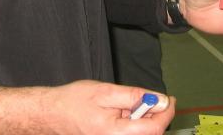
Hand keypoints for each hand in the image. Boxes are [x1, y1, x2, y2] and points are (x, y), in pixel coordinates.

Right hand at [0, 80, 173, 133]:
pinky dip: (134, 121)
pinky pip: (130, 133)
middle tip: (153, 97)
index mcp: (115, 133)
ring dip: (145, 118)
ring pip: (140, 133)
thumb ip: (134, 96)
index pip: (153, 129)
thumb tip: (159, 100)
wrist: (51, 114)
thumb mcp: (105, 91)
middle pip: (149, 133)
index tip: (171, 99)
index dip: (166, 113)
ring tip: (132, 102)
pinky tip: (124, 110)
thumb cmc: (74, 101)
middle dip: (156, 115)